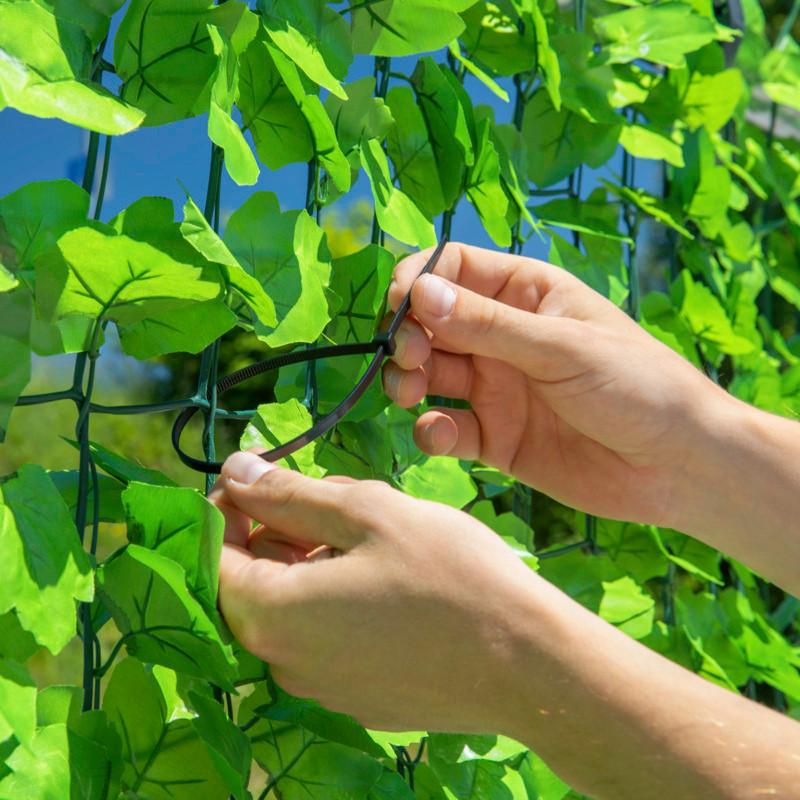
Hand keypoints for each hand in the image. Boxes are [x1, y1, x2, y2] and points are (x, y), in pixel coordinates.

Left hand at [212, 451, 542, 733]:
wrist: (528, 664)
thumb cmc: (449, 574)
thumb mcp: (367, 512)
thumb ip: (290, 493)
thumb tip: (231, 471)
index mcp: (271, 615)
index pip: (215, 554)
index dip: (232, 506)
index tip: (266, 473)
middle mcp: (284, 663)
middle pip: (256, 581)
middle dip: (283, 529)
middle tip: (338, 496)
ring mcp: (323, 689)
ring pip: (297, 607)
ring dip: (317, 562)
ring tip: (376, 533)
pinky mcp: (360, 700)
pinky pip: (329, 638)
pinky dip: (341, 599)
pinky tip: (394, 579)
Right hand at [384, 242, 727, 527]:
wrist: (677, 466)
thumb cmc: (636, 384)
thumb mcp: (561, 346)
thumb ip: (488, 325)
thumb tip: (418, 292)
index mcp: (524, 294)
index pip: (452, 268)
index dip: (417, 281)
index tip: (399, 307)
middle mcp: (502, 337)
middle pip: (429, 323)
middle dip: (408, 336)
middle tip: (410, 356)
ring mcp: (496, 388)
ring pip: (428, 375)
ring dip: (408, 381)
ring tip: (410, 393)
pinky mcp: (494, 438)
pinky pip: (446, 429)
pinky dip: (432, 431)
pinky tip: (443, 435)